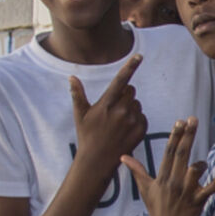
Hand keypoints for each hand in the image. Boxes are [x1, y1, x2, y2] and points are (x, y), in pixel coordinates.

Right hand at [69, 53, 146, 172]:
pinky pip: (142, 116)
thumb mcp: (80, 115)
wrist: (98, 160)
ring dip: (130, 107)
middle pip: (131, 90)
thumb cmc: (87, 135)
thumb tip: (72, 77)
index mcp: (106, 104)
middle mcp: (121, 111)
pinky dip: (136, 119)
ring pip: (137, 103)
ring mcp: (132, 121)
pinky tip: (125, 129)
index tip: (139, 56)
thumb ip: (78, 94)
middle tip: (113, 108)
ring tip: (117, 122)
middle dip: (124, 94)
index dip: (130, 66)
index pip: (121, 80)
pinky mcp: (141, 130)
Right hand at [121, 117, 214, 215]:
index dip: (174, 136)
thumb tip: (123, 156)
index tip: (180, 121)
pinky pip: (208, 190)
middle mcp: (173, 182)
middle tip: (194, 119)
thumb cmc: (157, 208)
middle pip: (181, 155)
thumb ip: (137, 170)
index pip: (168, 152)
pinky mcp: (197, 201)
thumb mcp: (145, 189)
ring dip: (200, 165)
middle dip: (187, 136)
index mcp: (162, 177)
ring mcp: (185, 192)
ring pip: (194, 172)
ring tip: (202, 162)